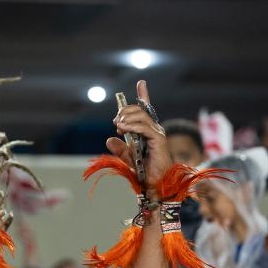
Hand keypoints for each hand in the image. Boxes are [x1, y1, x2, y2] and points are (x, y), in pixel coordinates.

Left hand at [107, 80, 168, 194]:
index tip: (141, 83)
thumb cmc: (144, 173)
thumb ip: (120, 149)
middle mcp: (155, 129)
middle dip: (125, 111)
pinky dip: (132, 126)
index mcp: (148, 131)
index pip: (146, 110)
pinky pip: (144, 127)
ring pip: (141, 116)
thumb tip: (109, 139)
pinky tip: (123, 129)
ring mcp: (157, 133)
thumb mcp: (128, 158)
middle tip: (115, 122)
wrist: (154, 184)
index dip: (144, 95)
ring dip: (126, 118)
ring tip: (117, 126)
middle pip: (140, 110)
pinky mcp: (158, 140)